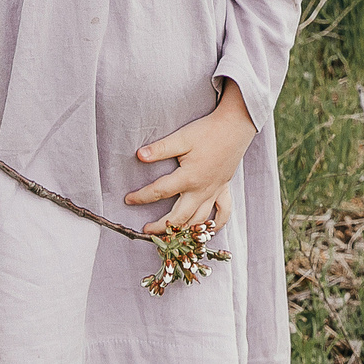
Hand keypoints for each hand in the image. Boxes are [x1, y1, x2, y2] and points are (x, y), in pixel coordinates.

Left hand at [123, 79, 255, 233]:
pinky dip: (214, 226)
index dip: (141, 197)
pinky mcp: (224, 190)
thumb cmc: (207, 131)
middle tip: (146, 229)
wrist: (235, 127)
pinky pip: (222, 214)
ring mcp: (214, 192)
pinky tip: (206, 231)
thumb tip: (139, 155)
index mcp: (188, 178)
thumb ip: (160, 149)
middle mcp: (201, 191)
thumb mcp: (181, 138)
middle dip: (161, 226)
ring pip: (199, 221)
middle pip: (179, 217)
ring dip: (184, 231)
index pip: (160, 192)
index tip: (128, 199)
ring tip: (171, 236)